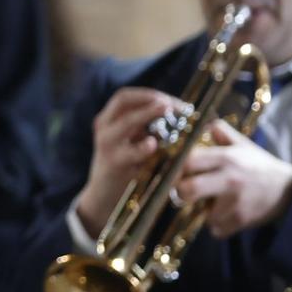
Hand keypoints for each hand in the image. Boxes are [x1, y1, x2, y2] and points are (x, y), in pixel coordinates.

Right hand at [74, 87, 186, 232]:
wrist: (104, 197)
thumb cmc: (126, 167)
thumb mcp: (131, 142)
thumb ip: (149, 128)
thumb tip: (186, 114)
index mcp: (108, 120)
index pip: (125, 97)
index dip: (148, 94)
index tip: (171, 102)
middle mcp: (105, 129)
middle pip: (125, 101)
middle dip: (152, 100)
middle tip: (174, 105)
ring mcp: (107, 146)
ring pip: (126, 122)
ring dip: (149, 114)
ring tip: (167, 111)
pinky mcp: (114, 165)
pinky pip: (130, 152)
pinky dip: (144, 146)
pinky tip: (154, 144)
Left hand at [174, 119, 291, 237]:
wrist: (289, 190)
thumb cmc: (259, 166)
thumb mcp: (243, 144)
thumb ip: (222, 133)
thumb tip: (203, 125)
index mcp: (227, 158)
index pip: (188, 162)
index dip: (177, 169)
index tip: (178, 173)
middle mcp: (229, 179)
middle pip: (187, 190)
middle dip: (182, 193)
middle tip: (187, 192)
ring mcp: (235, 202)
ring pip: (201, 213)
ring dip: (206, 211)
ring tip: (220, 201)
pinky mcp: (240, 220)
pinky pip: (215, 228)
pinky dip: (219, 224)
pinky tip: (229, 213)